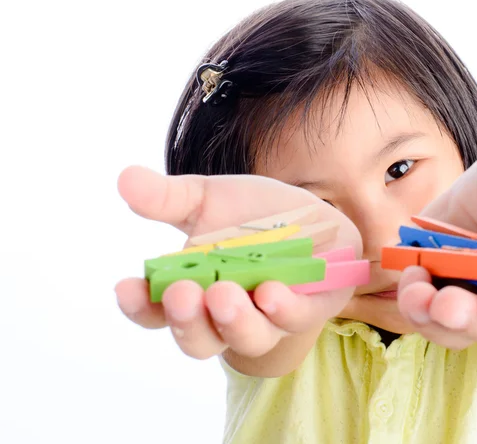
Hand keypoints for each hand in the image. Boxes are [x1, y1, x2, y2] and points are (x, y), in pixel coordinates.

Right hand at [115, 167, 360, 359]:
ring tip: (223, 294)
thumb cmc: (254, 215)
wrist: (311, 216)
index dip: (139, 306)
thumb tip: (125, 177)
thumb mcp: (210, 199)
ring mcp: (268, 319)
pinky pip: (294, 320)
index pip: (158, 312)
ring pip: (247, 340)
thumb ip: (169, 198)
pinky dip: (282, 310)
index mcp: (195, 291)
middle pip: (199, 339)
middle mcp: (227, 315)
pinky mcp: (306, 309)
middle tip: (181, 294)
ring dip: (233, 321)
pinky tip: (270, 292)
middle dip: (187, 321)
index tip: (125, 287)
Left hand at [395, 150, 476, 349]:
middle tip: (444, 308)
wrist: (476, 198)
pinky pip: (423, 313)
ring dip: (431, 317)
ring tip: (414, 295)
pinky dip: (411, 303)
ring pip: (454, 326)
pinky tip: (406, 276)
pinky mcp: (437, 292)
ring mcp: (470, 297)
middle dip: (468, 318)